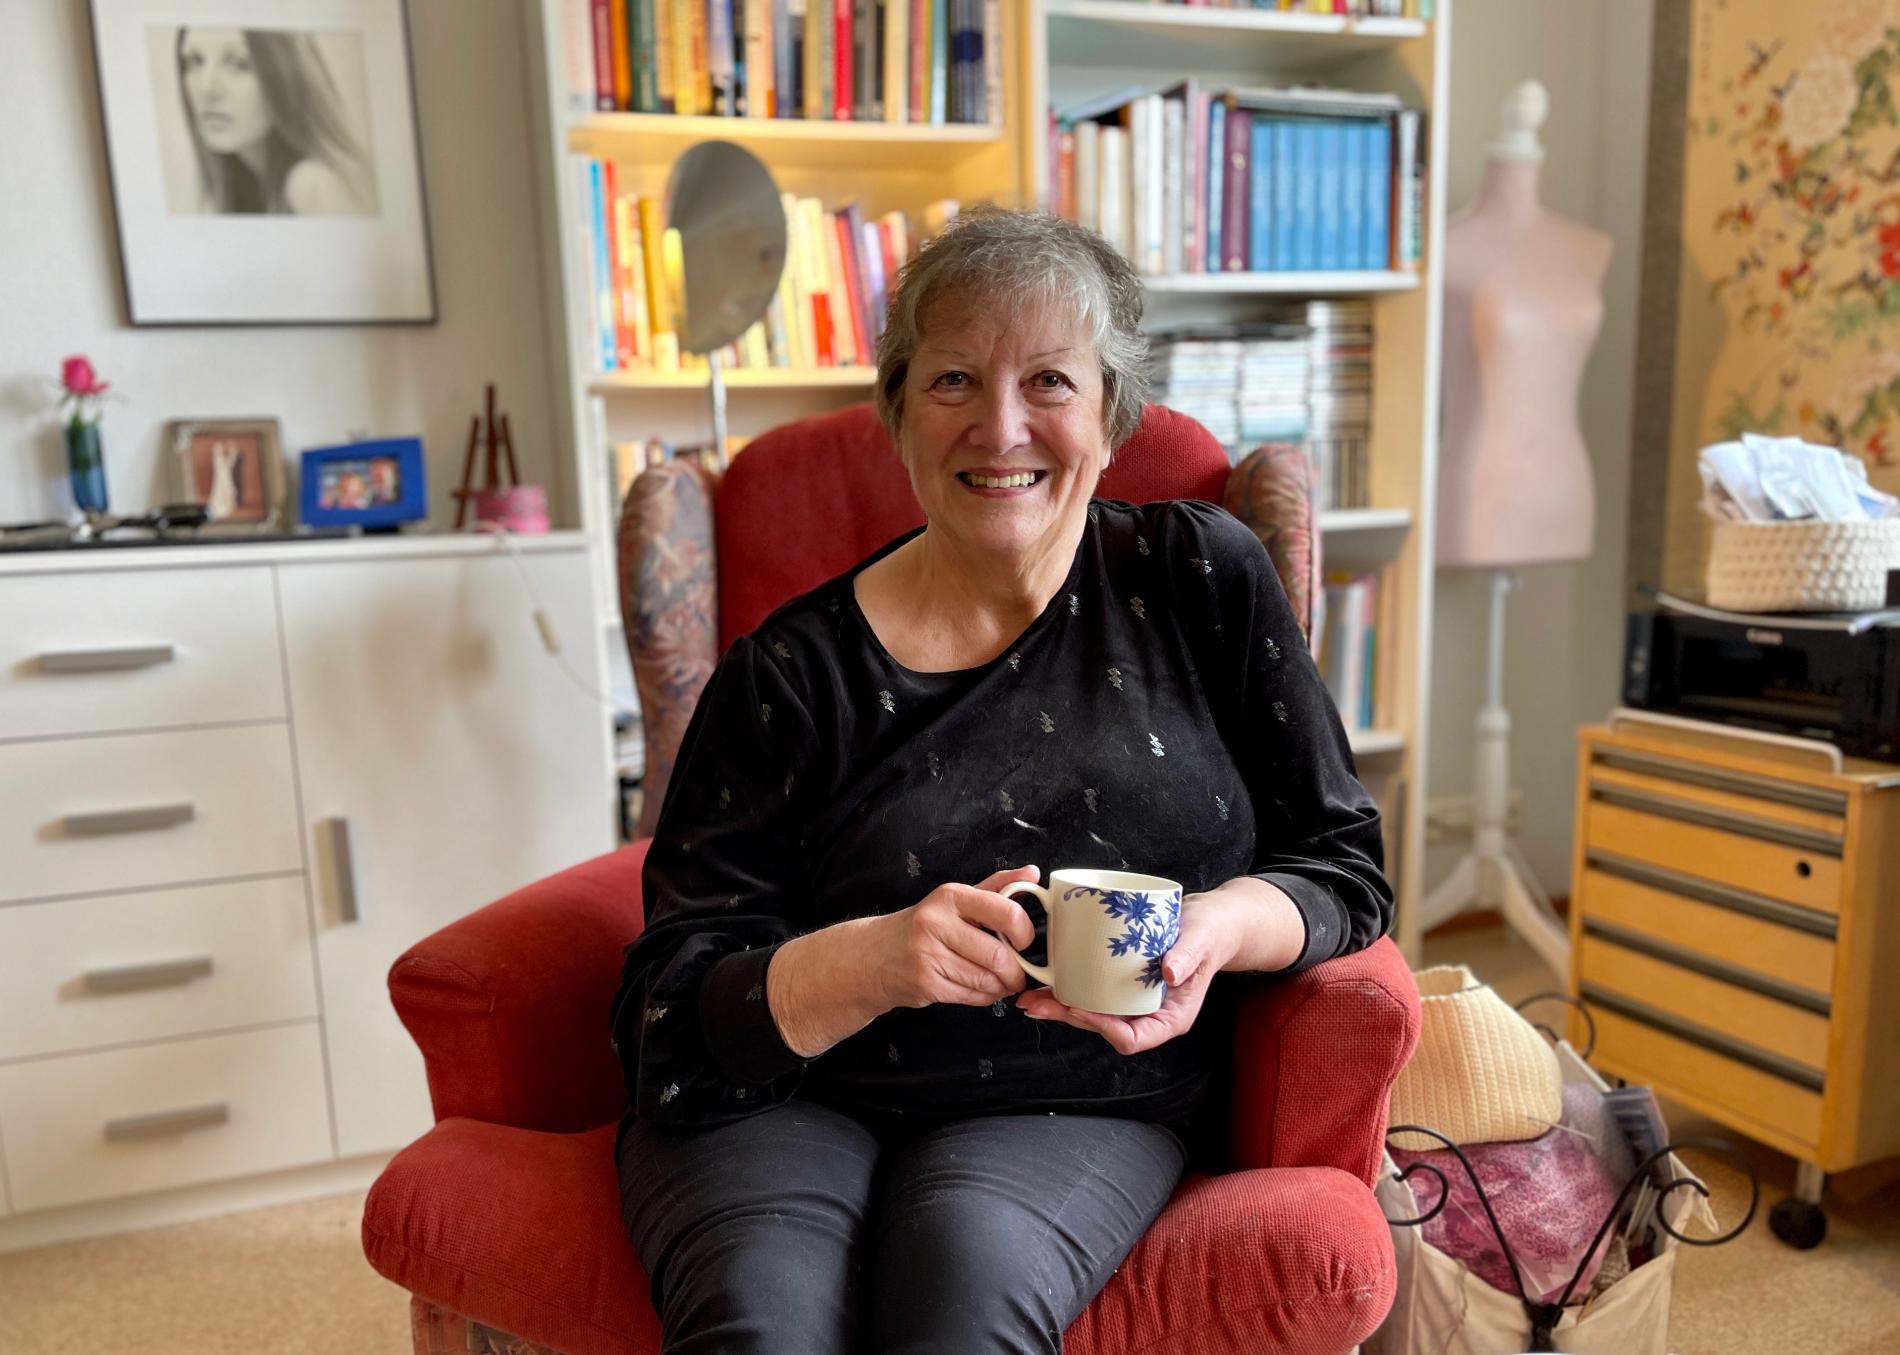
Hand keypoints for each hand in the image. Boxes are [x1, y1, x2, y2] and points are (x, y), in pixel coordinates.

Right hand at [870, 865, 1040, 1009]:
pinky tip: (980, 990)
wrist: (874, 955)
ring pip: (986, 980)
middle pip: (998, 955)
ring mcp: (927, 954)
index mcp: (950, 896)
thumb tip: (1032, 873)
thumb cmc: (921, 927)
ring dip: (1001, 987)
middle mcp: (936, 922)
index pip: (1005, 911)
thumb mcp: (955, 900)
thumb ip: (996, 887)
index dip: (1025, 932)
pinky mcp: (924, 984)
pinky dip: (984, 998)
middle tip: (1018, 974)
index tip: (1025, 941)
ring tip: (1000, 982)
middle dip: (1016, 972)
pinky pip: (970, 996)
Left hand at [1015, 889, 1244, 1054]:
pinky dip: (1069, 987)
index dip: (1103, 1028)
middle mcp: (1148, 1014)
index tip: (1080, 1008)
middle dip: (1070, 1018)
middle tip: (1038, 1005)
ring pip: (1093, 1012)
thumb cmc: (1211, 933)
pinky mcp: (1121, 982)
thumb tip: (1169, 974)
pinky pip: (1093, 991)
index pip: (1133, 1038)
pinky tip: (1047, 980)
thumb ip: (1188, 957)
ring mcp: (1133, 1000)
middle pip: (1104, 1027)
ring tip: (1030, 998)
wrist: (1209, 921)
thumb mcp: (1202, 940)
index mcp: (1170, 1018)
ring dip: (1061, 1007)